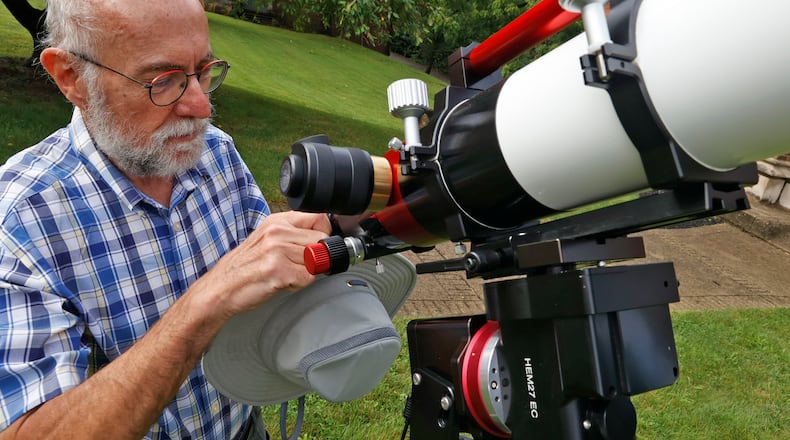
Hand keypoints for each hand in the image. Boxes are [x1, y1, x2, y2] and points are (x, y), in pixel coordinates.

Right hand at [197, 211, 331, 318]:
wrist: (221, 288)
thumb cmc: (244, 267)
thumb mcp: (267, 239)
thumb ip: (292, 234)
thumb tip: (323, 238)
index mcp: (276, 221)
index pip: (319, 218)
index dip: (324, 235)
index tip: (318, 246)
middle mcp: (277, 232)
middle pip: (321, 241)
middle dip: (316, 257)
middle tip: (297, 265)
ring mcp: (277, 251)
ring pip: (316, 261)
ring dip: (306, 272)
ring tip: (286, 273)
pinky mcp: (278, 271)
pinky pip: (308, 278)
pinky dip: (299, 285)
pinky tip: (282, 282)